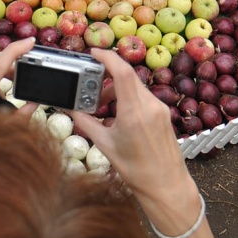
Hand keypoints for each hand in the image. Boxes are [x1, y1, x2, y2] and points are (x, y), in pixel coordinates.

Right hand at [69, 48, 195, 207]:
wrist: (166, 185)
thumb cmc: (135, 170)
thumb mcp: (105, 146)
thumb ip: (86, 123)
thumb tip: (71, 108)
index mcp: (133, 113)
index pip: (123, 72)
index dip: (108, 57)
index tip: (94, 52)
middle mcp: (150, 106)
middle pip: (127, 76)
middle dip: (108, 75)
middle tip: (91, 84)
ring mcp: (160, 109)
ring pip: (135, 86)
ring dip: (117, 88)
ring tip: (102, 104)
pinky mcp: (164, 114)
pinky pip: (143, 97)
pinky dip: (128, 97)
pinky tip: (118, 113)